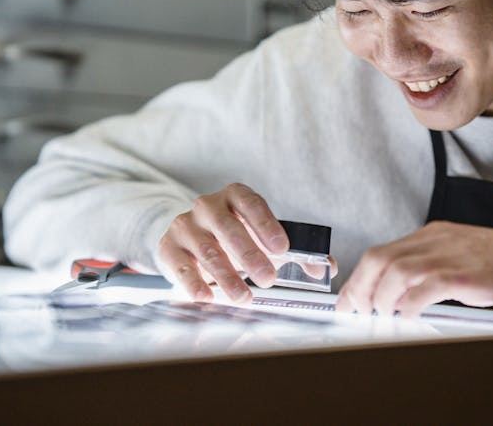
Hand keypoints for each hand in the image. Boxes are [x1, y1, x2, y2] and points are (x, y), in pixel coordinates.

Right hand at [157, 183, 288, 303]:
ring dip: (228, 277)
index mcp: (235, 196)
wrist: (187, 237)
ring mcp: (185, 226)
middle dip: (250, 255)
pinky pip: (182, 267)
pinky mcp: (169, 248)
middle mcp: (208, 206)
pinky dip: (195, 284)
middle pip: (229, 228)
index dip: (266, 225)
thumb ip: (294, 252)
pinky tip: (207, 297)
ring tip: (244, 297)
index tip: (282, 248)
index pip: (251, 204)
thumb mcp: (260, 237)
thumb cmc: (232, 237)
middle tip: (269, 279)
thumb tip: (324, 267)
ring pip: (208, 251)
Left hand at [335, 221, 492, 316]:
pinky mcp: (464, 274)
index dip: (358, 278)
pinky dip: (411, 304)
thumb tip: (393, 295)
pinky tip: (410, 316)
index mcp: (430, 234)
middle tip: (358, 311)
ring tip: (382, 315)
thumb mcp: (454, 255)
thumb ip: (425, 267)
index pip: (381, 252)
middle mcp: (435, 239)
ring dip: (383, 297)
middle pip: (381, 258)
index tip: (348, 300)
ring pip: (398, 271)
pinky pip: (427, 288)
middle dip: (361, 288)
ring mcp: (450, 254)